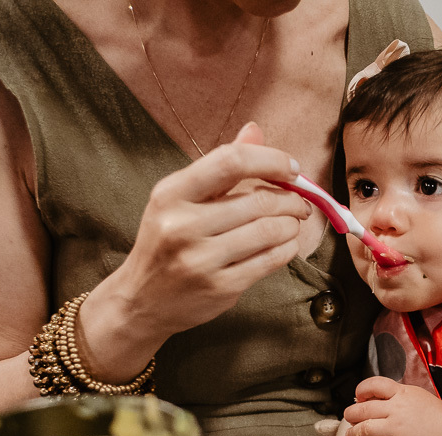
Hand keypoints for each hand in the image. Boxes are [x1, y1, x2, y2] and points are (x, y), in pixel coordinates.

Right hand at [86, 123, 311, 377]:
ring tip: (293, 224)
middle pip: (259, 201)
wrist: (141, 300)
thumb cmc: (166, 241)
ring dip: (292, 225)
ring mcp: (201, 260)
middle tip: (301, 203)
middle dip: (291, 200)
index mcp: (170, 194)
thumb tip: (254, 130)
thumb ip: (220, 167)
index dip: (271, 160)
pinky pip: (270, 261)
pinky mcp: (220, 288)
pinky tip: (286, 244)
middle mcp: (182, 225)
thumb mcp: (180, 199)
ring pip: (270, 232)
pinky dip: (287, 249)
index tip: (291, 168)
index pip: (231, 162)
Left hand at [344, 376, 441, 435]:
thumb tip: (369, 397)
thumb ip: (394, 393)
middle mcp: (397, 411)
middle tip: (350, 418)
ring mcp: (396, 431)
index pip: (373, 385)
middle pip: (362, 410)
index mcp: (401, 394)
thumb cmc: (432, 413)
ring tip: (351, 435)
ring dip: (352, 433)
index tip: (359, 398)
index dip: (361, 390)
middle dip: (350, 414)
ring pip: (363, 431)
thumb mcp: (414, 394)